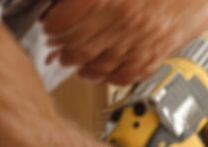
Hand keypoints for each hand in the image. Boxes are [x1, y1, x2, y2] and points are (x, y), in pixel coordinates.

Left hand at [42, 0, 207, 85]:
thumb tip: (72, 2)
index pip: (66, 20)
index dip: (53, 25)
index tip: (49, 24)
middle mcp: (124, 24)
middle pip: (79, 45)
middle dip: (63, 48)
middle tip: (56, 46)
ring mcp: (142, 42)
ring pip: (100, 65)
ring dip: (82, 65)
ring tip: (73, 61)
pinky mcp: (158, 54)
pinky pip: (128, 74)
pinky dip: (110, 77)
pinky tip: (99, 73)